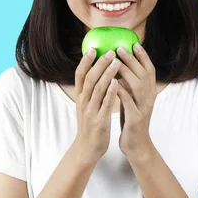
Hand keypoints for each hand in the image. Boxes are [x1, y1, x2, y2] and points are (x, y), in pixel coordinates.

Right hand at [73, 48, 120, 163]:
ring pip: (98, 88)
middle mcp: (83, 101)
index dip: (85, 61)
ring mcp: (90, 111)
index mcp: (80, 97)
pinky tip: (117, 82)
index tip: (92, 48)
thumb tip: (96, 72)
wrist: (87, 149)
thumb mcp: (86, 105)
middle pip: (90, 78)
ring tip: (116, 61)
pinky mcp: (99, 120)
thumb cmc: (90, 124)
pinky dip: (110, 92)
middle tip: (110, 51)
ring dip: (107, 73)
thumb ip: (90, 90)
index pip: (80, 75)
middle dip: (99, 63)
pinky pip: (105, 104)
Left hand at [114, 43, 157, 159]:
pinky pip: (129, 101)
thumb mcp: (133, 100)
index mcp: (149, 93)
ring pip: (138, 85)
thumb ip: (131, 85)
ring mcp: (144, 108)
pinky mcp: (136, 118)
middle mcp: (150, 98)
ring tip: (115, 61)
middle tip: (120, 47)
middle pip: (144, 74)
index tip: (135, 44)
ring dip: (126, 72)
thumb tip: (121, 67)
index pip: (150, 70)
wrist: (137, 145)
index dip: (143, 57)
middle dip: (132, 59)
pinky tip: (111, 83)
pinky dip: (120, 91)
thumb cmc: (132, 120)